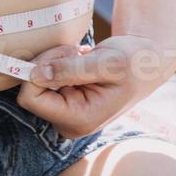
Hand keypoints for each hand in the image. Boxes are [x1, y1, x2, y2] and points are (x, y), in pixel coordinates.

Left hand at [17, 34, 175, 138]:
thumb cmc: (133, 62)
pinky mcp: (60, 103)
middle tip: (76, 52)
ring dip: (53, 62)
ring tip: (80, 56)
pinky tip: (77, 60)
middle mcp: (68, 123)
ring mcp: (63, 114)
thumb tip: (35, 74)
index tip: (61, 54)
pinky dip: (55, 64)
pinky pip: (41, 80)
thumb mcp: (108, 62)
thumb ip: (71, 69)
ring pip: (35, 83)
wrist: (144, 64)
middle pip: (31, 90)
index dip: (37, 72)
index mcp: (80, 119)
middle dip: (48, 64)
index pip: (31, 99)